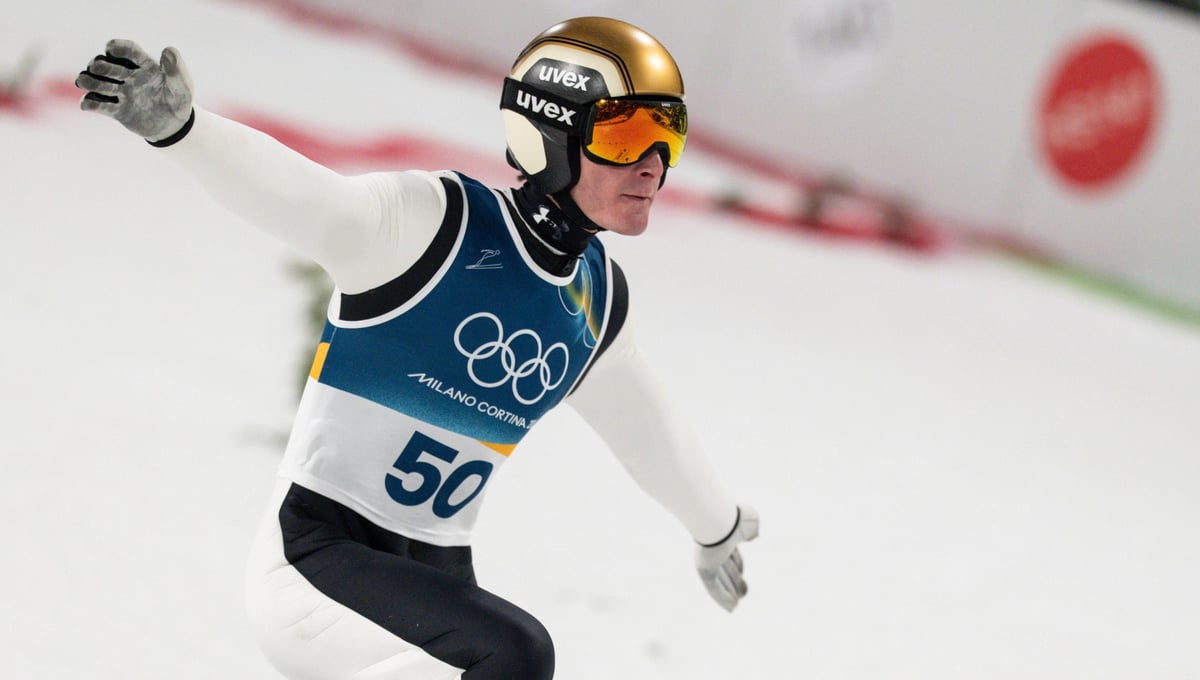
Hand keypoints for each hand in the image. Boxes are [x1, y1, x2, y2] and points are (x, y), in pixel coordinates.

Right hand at [76, 39, 193, 141]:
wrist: (175, 127)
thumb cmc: (179, 101)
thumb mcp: (182, 86)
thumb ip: (176, 70)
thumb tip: (169, 50)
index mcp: (145, 65)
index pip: (128, 50)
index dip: (117, 47)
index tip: (110, 49)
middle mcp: (128, 76)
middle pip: (104, 63)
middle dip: (99, 65)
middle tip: (99, 70)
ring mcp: (120, 92)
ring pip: (95, 81)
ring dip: (87, 80)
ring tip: (83, 82)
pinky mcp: (116, 110)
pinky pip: (97, 104)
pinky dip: (89, 103)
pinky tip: (88, 104)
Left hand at [695, 505, 758, 610]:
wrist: (718, 518)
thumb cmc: (734, 517)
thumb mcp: (749, 520)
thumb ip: (752, 527)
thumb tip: (754, 536)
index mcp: (724, 538)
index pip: (731, 555)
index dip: (738, 565)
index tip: (743, 573)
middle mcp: (714, 550)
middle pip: (725, 569)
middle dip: (733, 581)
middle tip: (743, 593)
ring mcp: (708, 561)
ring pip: (720, 581)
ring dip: (729, 593)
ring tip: (737, 604)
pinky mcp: (705, 570)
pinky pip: (714, 588)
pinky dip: (723, 598)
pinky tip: (731, 608)